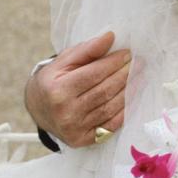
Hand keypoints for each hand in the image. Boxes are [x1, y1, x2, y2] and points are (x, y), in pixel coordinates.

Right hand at [24, 31, 131, 146]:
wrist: (38, 109)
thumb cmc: (53, 81)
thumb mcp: (63, 62)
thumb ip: (87, 49)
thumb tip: (110, 37)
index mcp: (58, 90)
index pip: (94, 74)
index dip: (113, 63)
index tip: (128, 54)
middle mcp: (65, 112)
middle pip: (104, 91)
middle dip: (125, 75)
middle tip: (138, 63)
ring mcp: (75, 129)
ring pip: (110, 107)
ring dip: (129, 91)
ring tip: (139, 77)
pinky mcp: (83, 140)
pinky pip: (111, 125)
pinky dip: (125, 110)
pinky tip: (132, 96)